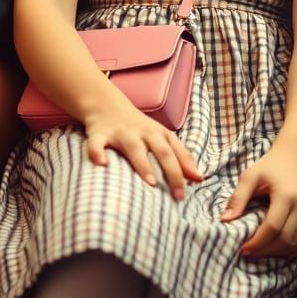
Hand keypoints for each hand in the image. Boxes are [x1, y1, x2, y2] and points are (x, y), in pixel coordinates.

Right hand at [83, 97, 201, 199]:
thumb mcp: (162, 137)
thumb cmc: (138, 126)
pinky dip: (97, 152)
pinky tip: (101, 164)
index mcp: (158, 133)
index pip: (175, 152)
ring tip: (151, 183)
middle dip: (171, 171)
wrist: (104, 103)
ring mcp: (121, 132)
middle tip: (177, 195)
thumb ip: (181, 156)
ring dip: (143, 164)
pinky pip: (97, 143)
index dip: (183, 171)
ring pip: (133, 147)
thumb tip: (199, 179)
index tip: (188, 192)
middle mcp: (142, 132)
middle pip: (161, 150)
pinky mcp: (99, 133)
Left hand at [221, 144, 296, 257]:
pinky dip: (292, 249)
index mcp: (287, 194)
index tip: (243, 250)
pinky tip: (277, 248)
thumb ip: (238, 197)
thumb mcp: (250, 175)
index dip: (258, 243)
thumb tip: (225, 220)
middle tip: (250, 253)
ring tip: (262, 251)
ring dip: (279, 253)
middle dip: (266, 251)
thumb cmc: (271, 165)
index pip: (273, 228)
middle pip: (286, 239)